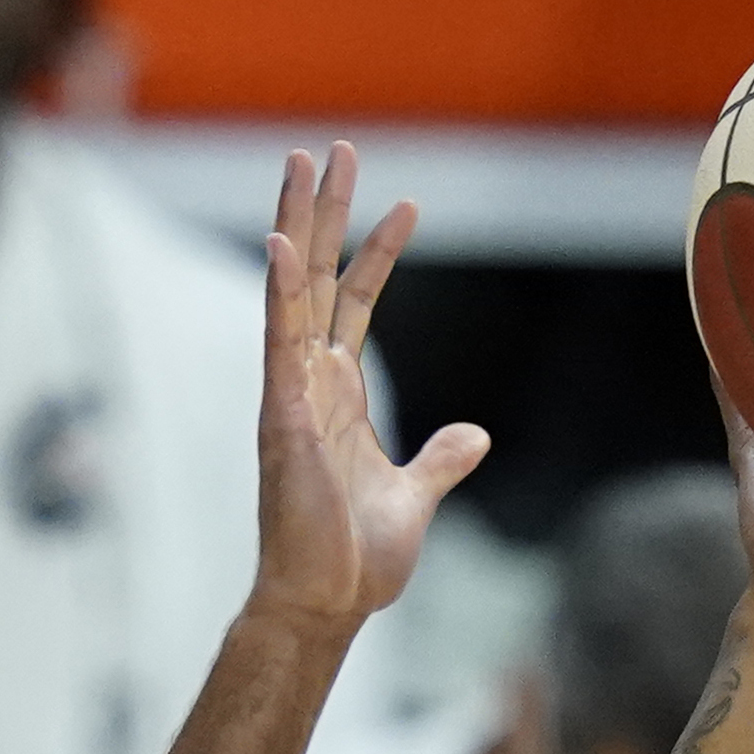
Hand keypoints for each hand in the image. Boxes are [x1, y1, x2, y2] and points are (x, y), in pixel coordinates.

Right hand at [248, 144, 492, 633]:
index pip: (356, 305)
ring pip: (292, 291)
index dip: (379, 252)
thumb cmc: (354, 560)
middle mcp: (310, 383)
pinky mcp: (283, 419)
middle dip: (325, 212)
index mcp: (340, 396)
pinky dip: (278, 294)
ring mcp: (292, 396)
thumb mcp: (415, 498)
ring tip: (302, 162)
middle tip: (333, 148)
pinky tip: (279, 246)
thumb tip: (475, 436)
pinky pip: (279, 345)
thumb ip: (440, 461)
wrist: (325, 605)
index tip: (407, 203)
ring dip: (296, 225)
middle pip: (315, 277)